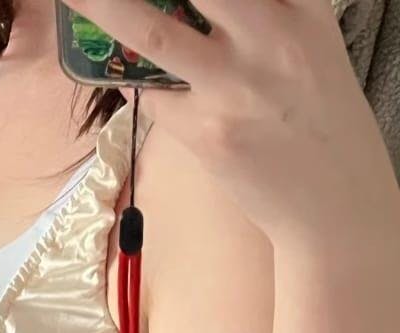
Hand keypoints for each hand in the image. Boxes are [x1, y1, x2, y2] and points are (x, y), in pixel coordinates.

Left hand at [62, 0, 397, 244]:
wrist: (334, 204)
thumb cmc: (318, 123)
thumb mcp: (310, 48)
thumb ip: (265, 16)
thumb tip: (194, 8)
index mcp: (302, 9)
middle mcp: (272, 36)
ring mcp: (235, 85)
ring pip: (152, 34)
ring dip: (106, 9)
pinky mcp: (207, 132)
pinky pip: (154, 98)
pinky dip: (140, 86)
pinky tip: (136, 80)